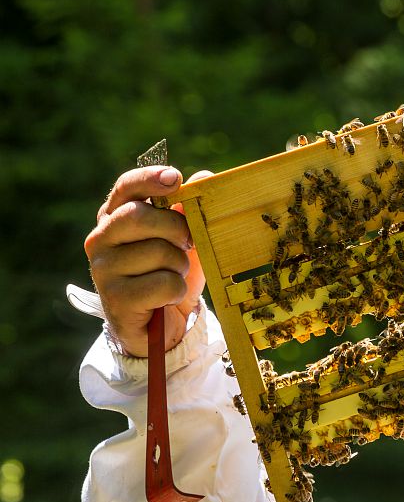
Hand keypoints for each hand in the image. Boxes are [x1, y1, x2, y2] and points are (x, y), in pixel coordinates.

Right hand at [85, 166, 211, 356]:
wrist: (161, 325)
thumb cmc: (170, 273)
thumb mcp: (184, 240)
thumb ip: (189, 209)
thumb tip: (204, 176)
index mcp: (115, 217)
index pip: (125, 188)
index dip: (148, 179)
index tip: (174, 178)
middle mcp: (101, 239)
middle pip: (140, 216)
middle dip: (175, 229)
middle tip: (187, 243)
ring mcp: (103, 269)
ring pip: (158, 252)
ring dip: (180, 265)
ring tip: (173, 275)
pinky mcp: (115, 298)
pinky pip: (163, 283)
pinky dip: (177, 290)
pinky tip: (168, 297)